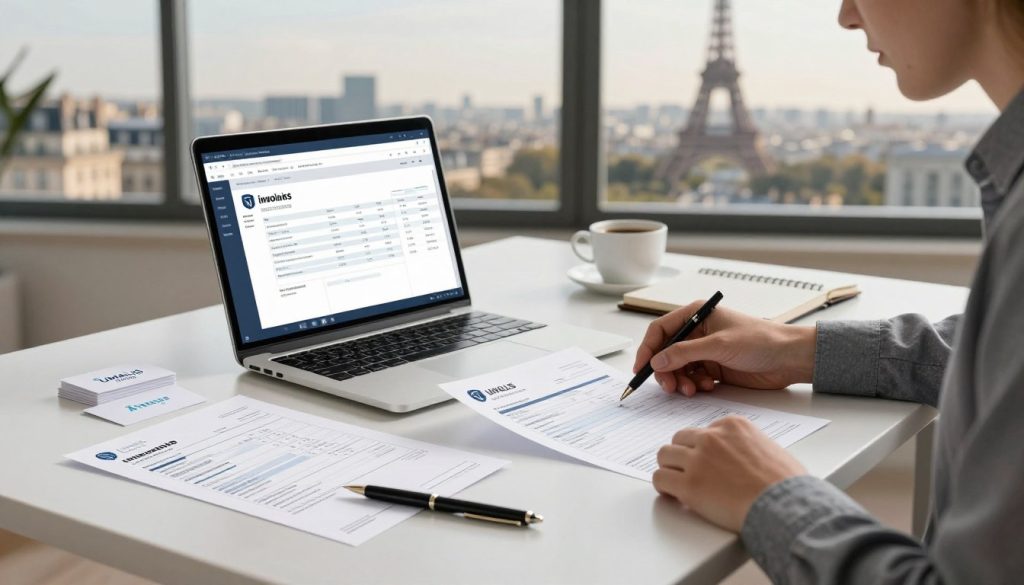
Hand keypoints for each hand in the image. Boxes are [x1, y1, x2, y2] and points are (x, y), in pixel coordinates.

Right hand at [633, 300, 816, 394]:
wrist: (789, 359)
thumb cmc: (762, 341)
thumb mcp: (720, 345)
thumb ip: (685, 353)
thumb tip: (657, 360)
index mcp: (697, 315)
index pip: (661, 330)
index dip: (648, 348)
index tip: (642, 367)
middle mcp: (698, 332)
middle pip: (666, 352)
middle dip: (665, 370)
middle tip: (670, 386)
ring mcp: (705, 351)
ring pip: (678, 369)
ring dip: (680, 381)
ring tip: (691, 390)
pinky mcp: (713, 368)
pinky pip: (692, 379)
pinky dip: (694, 386)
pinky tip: (707, 387)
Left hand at [653, 416, 806, 531]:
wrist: (786, 506)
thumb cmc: (786, 484)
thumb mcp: (769, 448)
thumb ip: (746, 445)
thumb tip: (737, 459)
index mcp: (732, 425)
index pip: (703, 431)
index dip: (702, 449)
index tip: (706, 462)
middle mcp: (711, 437)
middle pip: (680, 439)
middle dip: (682, 456)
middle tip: (689, 473)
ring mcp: (698, 459)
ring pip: (665, 455)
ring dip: (670, 469)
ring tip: (679, 484)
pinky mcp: (689, 484)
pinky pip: (660, 479)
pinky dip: (664, 487)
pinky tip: (673, 495)